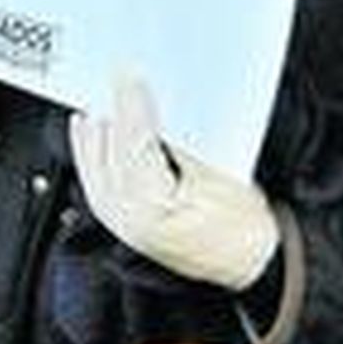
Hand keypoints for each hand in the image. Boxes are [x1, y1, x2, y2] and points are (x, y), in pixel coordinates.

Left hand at [70, 75, 278, 290]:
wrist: (253, 267)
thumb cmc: (245, 229)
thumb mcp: (220, 178)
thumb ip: (180, 146)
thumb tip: (154, 110)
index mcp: (154, 208)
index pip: (133, 144)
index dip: (130, 106)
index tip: (128, 76)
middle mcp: (129, 219)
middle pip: (108, 154)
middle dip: (111, 114)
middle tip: (112, 79)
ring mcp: (122, 226)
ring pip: (94, 168)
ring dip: (93, 134)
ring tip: (95, 100)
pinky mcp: (122, 227)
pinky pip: (96, 183)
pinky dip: (89, 155)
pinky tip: (88, 133)